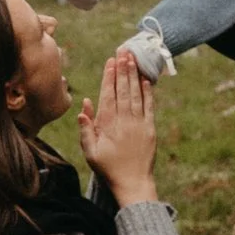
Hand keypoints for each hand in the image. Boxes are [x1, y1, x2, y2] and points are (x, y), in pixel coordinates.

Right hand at [78, 49, 159, 204]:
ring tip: (133, 58)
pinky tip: (146, 78)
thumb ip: (86, 129)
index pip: (108, 96)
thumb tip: (84, 105)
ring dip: (134, 75)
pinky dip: (148, 91)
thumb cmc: (108, 168)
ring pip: (136, 94)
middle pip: (123, 90)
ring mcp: (138, 123)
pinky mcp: (150, 128)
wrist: (133, 183)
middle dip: (123, 69)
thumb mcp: (90, 153)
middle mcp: (123, 121)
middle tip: (123, 51)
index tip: (111, 61)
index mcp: (107, 126)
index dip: (109, 77)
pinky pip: (150, 105)